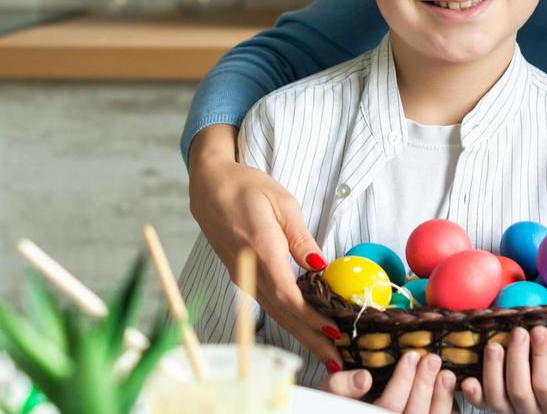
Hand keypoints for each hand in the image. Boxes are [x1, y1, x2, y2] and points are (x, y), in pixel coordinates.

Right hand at [187, 125, 338, 365]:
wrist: (209, 187)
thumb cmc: (246, 187)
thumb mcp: (282, 202)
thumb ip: (301, 237)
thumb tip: (321, 267)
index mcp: (261, 249)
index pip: (288, 295)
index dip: (311, 317)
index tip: (334, 331)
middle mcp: (249, 270)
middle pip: (283, 312)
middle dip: (311, 337)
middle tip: (337, 359)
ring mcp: (244, 276)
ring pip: (275, 312)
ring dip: (300, 333)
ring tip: (325, 351)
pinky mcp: (243, 276)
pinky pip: (269, 302)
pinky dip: (289, 318)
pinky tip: (304, 327)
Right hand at [324, 352, 457, 412]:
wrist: (339, 409)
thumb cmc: (330, 404)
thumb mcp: (326, 393)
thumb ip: (340, 386)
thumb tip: (363, 378)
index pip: (389, 407)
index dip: (403, 382)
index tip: (411, 355)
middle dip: (425, 386)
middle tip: (432, 359)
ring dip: (442, 400)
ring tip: (446, 374)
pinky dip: (448, 412)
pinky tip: (450, 395)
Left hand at [459, 327, 546, 412]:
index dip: (541, 358)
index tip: (539, 330)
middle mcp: (535, 413)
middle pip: (520, 392)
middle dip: (517, 359)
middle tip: (518, 332)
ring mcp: (513, 411)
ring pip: (498, 399)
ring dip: (492, 371)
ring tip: (494, 345)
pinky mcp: (496, 406)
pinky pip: (482, 404)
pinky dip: (473, 393)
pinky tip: (468, 378)